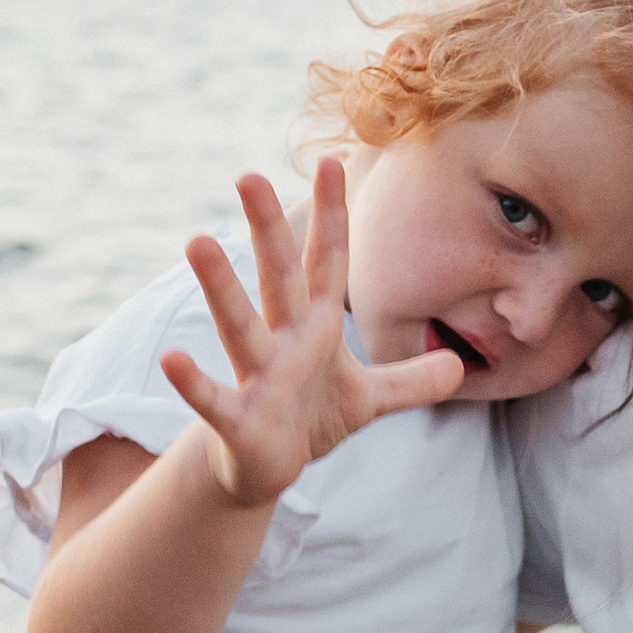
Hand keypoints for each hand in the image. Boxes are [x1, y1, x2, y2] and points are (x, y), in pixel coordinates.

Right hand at [163, 161, 462, 505]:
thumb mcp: (369, 399)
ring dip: (220, 287)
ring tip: (197, 241)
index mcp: (314, 327)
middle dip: (266, 230)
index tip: (332, 162)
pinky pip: (213, 397)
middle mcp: (282, 341)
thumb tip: (462, 366)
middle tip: (248, 176)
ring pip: (239, 325)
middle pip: (277, 277)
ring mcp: (257, 377)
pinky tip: (170, 358)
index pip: (326, 262)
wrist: (265, 470)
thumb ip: (412, 380)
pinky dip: (193, 381)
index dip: (332, 216)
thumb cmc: (311, 419)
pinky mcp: (237, 419)